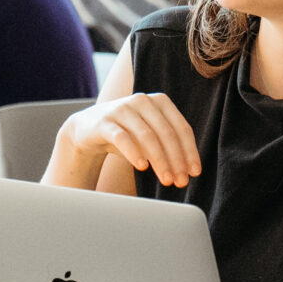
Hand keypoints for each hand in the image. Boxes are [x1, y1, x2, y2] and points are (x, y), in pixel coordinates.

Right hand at [60, 92, 202, 187]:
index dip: (190, 152)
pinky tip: (142, 167)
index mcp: (160, 101)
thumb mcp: (150, 137)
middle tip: (181, 181)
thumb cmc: (126, 134)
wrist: (88, 129)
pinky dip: (134, 153)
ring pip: (147, 136)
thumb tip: (188, 170)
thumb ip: (168, 147)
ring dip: (160, 160)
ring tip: (166, 179)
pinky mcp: (105, 121)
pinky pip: (122, 138)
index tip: (194, 172)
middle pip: (166, 133)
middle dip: (177, 160)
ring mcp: (122, 109)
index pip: (181, 128)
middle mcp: (142, 101)